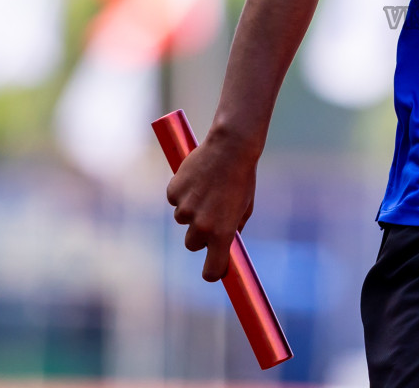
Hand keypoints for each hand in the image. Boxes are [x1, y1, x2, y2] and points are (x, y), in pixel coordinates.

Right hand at [165, 129, 257, 281]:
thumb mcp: (244, 207)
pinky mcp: (173, 192)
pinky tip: (197, 178)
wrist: (231, 147)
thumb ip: (234, 229)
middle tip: (212, 213)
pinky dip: (182, 192)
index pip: (212, 270)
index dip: (213, 272)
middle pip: (193, 244)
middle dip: (200, 234)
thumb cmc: (242, 178)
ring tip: (207, 188)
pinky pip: (175, 200)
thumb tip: (225, 246)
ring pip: (182, 220)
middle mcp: (201, 224)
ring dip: (191, 210)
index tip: (213, 270)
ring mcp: (185, 208)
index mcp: (222, 232)